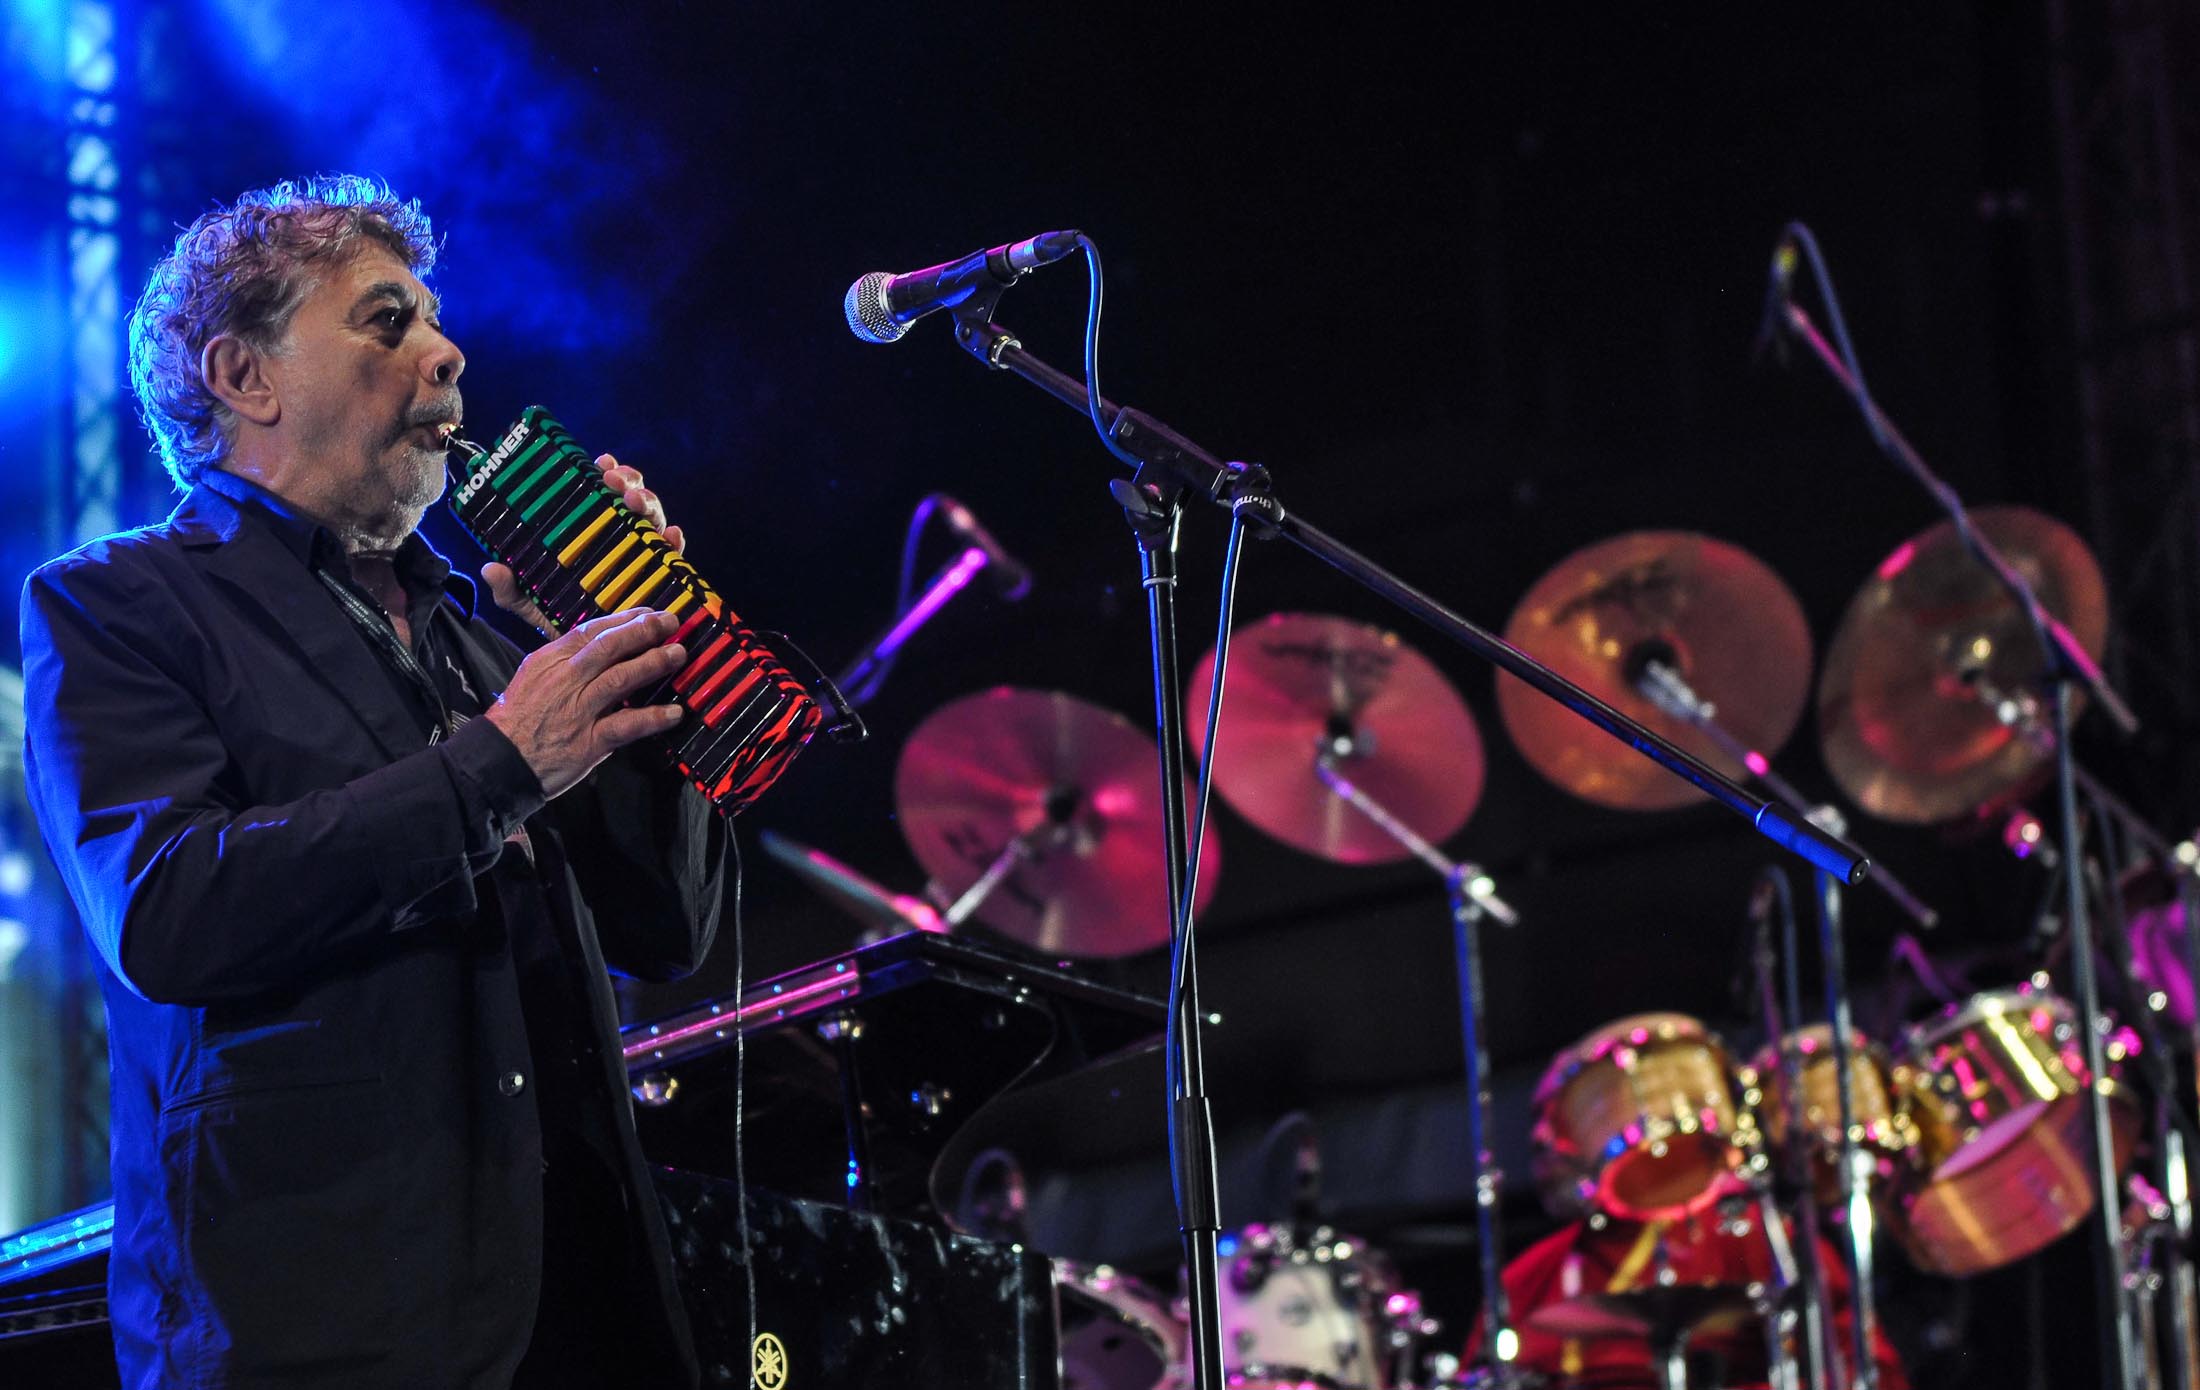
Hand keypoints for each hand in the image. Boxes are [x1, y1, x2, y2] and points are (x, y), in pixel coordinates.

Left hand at [481, 452, 686, 636]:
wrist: (589, 662)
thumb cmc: (563, 623)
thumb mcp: (532, 605)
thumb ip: (512, 590)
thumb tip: (490, 569)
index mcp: (592, 539)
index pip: (602, 498)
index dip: (605, 474)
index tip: (600, 463)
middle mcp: (621, 543)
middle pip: (631, 502)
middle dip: (629, 482)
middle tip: (615, 481)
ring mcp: (643, 560)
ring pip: (654, 522)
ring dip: (649, 503)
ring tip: (635, 501)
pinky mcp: (662, 581)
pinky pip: (675, 559)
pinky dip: (676, 544)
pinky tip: (671, 536)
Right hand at [484, 608, 688, 798]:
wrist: (499, 760)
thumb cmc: (517, 718)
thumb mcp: (533, 675)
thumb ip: (565, 659)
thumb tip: (598, 642)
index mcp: (550, 661)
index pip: (591, 631)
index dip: (624, 619)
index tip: (649, 613)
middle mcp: (565, 680)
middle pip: (608, 647)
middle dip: (643, 631)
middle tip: (670, 623)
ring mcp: (578, 710)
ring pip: (619, 679)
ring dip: (653, 664)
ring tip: (678, 655)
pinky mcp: (589, 741)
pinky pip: (626, 725)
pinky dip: (652, 718)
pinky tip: (675, 712)